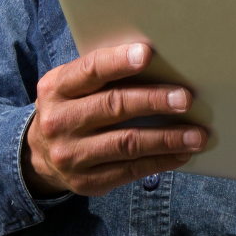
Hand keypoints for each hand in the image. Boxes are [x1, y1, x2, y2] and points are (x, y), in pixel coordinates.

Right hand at [22, 42, 207, 196]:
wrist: (39, 155)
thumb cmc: (72, 108)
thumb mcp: (72, 86)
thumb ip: (103, 75)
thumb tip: (160, 63)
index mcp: (56, 88)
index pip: (90, 70)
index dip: (118, 61)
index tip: (147, 54)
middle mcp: (59, 121)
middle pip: (113, 106)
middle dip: (154, 101)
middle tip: (186, 99)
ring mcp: (71, 155)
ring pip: (127, 143)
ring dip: (166, 139)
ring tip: (196, 135)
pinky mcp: (86, 181)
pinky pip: (130, 170)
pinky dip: (161, 161)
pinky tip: (182, 154)